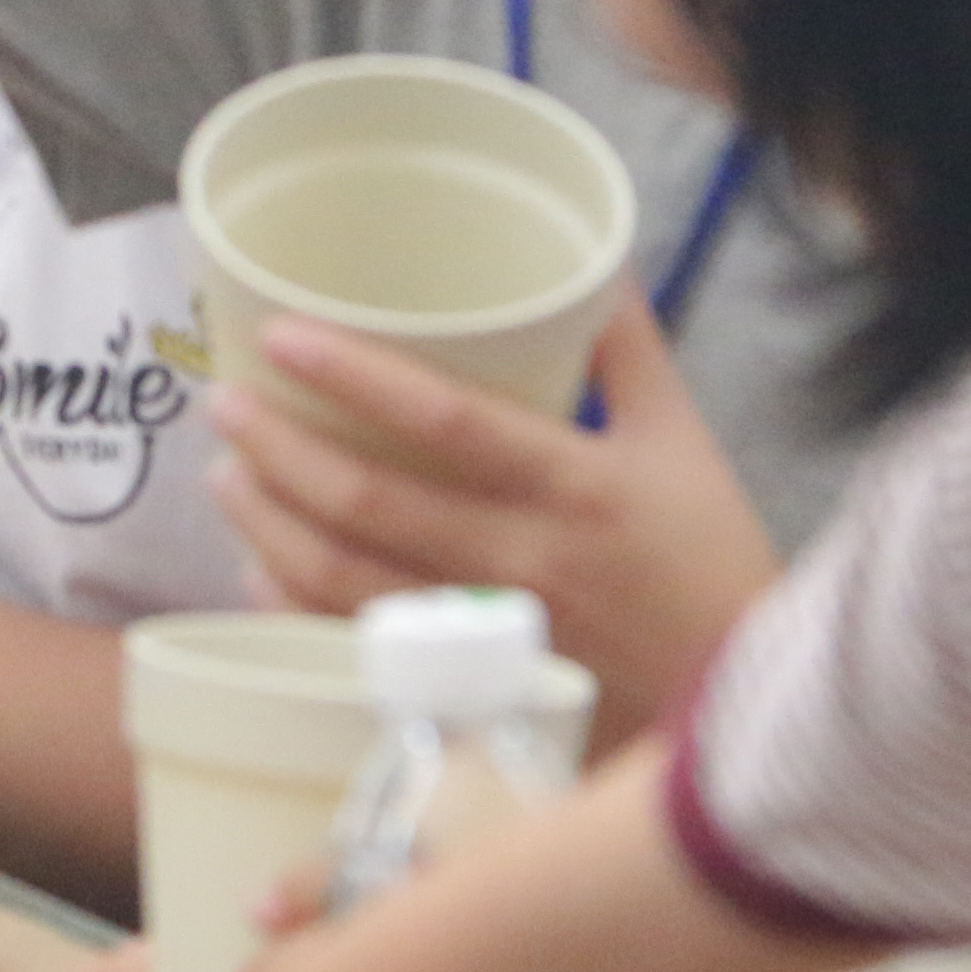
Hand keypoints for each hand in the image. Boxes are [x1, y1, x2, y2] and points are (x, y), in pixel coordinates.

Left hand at [206, 300, 777, 729]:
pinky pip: (358, 646)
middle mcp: (523, 562)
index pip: (448, 421)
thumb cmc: (715, 563)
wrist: (747, 708)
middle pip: (371, 503)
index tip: (282, 335)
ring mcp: (489, 634)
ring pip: (346, 582)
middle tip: (223, 404)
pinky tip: (259, 569)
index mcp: (576, 487)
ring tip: (224, 477)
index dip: (357, 376)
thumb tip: (589, 262)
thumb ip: (629, 349)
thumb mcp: (685, 441)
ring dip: (269, 525)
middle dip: (278, 450)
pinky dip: (295, 607)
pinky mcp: (471, 687)